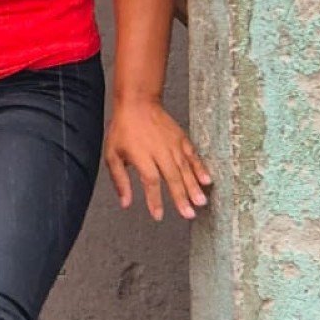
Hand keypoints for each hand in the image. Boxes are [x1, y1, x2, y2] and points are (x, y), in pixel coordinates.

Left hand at [104, 99, 211, 220]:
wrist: (138, 103)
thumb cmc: (123, 130)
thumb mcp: (112, 154)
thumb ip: (120, 180)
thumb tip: (125, 203)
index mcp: (141, 155)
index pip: (150, 181)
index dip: (155, 200)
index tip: (158, 216)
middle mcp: (159, 151)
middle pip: (172, 177)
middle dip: (181, 197)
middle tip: (188, 214)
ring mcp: (173, 144)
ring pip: (185, 168)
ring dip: (193, 186)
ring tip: (201, 202)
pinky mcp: (181, 139)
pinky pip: (193, 156)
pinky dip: (201, 168)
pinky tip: (208, 181)